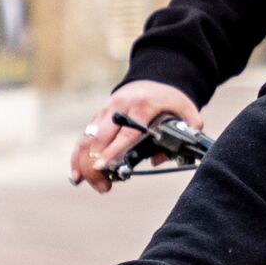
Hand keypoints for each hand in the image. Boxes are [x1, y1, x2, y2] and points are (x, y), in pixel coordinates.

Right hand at [70, 81, 201, 189]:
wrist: (155, 78)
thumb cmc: (170, 99)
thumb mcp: (188, 110)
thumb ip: (189, 131)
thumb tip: (159, 158)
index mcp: (142, 106)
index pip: (125, 134)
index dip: (112, 151)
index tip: (101, 166)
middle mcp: (119, 107)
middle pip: (100, 138)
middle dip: (96, 164)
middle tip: (103, 186)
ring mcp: (106, 111)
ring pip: (87, 138)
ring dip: (84, 163)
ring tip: (91, 184)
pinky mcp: (98, 117)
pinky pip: (84, 137)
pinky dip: (78, 156)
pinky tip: (76, 174)